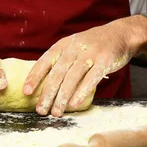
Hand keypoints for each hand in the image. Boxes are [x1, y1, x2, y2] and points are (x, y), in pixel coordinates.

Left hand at [23, 19, 146, 116]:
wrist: (121, 34)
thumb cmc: (93, 46)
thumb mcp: (74, 47)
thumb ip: (61, 62)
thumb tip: (44, 85)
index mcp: (63, 45)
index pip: (45, 61)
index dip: (34, 77)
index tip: (26, 92)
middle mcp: (74, 48)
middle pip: (57, 73)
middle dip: (47, 93)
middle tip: (40, 110)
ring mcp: (90, 53)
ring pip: (72, 78)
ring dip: (62, 97)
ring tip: (56, 112)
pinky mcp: (105, 60)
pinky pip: (91, 79)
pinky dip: (81, 93)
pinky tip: (73, 104)